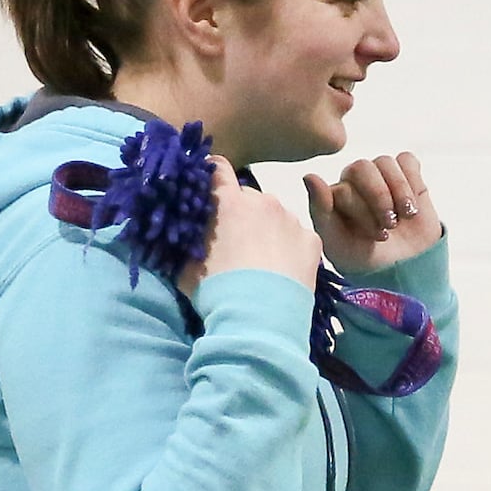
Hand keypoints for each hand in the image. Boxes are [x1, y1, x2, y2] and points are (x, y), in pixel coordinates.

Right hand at [185, 172, 323, 293]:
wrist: (258, 321)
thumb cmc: (216, 292)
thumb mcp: (185, 267)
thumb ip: (185, 240)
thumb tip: (180, 233)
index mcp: (228, 202)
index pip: (218, 169)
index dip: (213, 177)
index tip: (212, 193)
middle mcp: (262, 201)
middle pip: (249, 197)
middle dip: (242, 213)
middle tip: (237, 243)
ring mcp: (290, 219)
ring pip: (276, 215)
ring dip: (268, 229)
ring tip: (263, 262)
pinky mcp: (311, 240)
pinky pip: (298, 236)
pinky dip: (290, 248)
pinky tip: (283, 272)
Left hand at [303, 152, 442, 276]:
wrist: (405, 268)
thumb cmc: (366, 259)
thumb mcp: (339, 245)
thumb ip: (320, 211)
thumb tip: (309, 176)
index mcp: (334, 195)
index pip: (343, 187)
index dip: (362, 211)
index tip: (376, 236)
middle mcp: (354, 180)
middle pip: (362, 167)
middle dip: (379, 198)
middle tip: (390, 225)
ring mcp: (379, 174)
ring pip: (385, 162)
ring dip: (399, 192)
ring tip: (405, 216)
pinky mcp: (405, 172)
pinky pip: (406, 161)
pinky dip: (413, 183)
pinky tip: (414, 205)